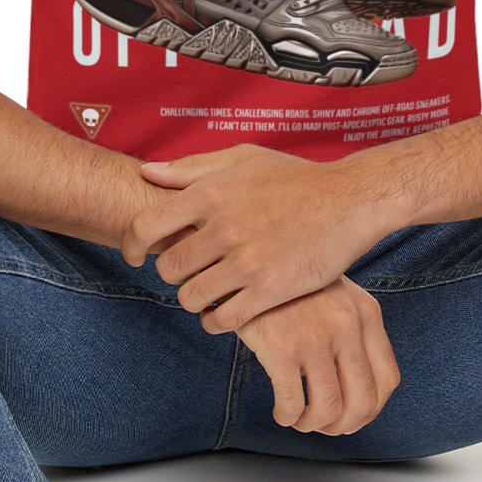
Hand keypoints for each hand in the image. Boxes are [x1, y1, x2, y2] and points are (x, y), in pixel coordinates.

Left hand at [123, 143, 400, 332]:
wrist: (351, 200)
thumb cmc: (298, 178)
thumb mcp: (245, 160)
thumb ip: (193, 168)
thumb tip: (146, 172)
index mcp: (212, 192)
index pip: (144, 226)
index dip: (130, 245)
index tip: (134, 256)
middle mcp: (224, 226)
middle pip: (167, 268)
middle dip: (172, 274)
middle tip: (189, 273)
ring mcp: (247, 260)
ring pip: (190, 297)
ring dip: (194, 299)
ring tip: (208, 292)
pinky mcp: (270, 289)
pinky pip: (222, 319)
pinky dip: (215, 321)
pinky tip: (224, 313)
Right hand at [237, 273, 400, 436]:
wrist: (249, 263)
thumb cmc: (291, 288)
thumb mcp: (337, 298)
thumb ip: (354, 337)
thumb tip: (356, 401)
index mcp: (367, 313)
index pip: (388, 380)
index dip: (372, 409)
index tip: (354, 417)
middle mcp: (348, 325)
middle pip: (363, 401)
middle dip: (344, 426)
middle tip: (325, 427)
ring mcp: (316, 337)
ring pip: (328, 409)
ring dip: (313, 425)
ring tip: (300, 420)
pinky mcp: (281, 348)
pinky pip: (293, 404)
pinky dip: (288, 417)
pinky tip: (282, 412)